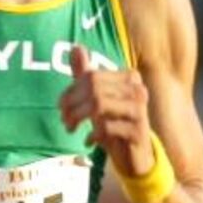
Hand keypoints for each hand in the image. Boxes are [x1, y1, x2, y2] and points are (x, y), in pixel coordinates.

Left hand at [57, 42, 151, 174]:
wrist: (136, 155)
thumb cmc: (115, 123)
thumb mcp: (98, 98)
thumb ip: (87, 74)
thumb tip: (76, 47)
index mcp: (129, 77)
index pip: (92, 76)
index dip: (71, 91)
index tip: (62, 107)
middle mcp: (137, 90)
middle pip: (94, 89)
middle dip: (72, 105)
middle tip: (65, 120)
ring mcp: (140, 111)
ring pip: (99, 105)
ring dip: (78, 118)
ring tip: (71, 128)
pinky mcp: (138, 132)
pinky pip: (107, 127)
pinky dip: (93, 135)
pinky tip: (89, 141)